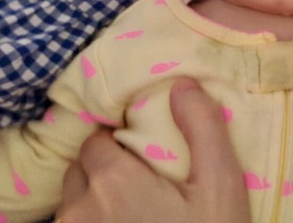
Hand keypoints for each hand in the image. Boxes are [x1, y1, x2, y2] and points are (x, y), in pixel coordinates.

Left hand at [56, 77, 249, 222]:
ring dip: (93, 200)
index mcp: (112, 179)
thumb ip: (203, 128)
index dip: (118, 141)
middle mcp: (79, 208)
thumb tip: (180, 83)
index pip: (95, 139)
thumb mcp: (221, 184)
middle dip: (102, 168)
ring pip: (71, 204)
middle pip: (79, 170)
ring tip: (132, 211)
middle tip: (140, 181)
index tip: (143, 153)